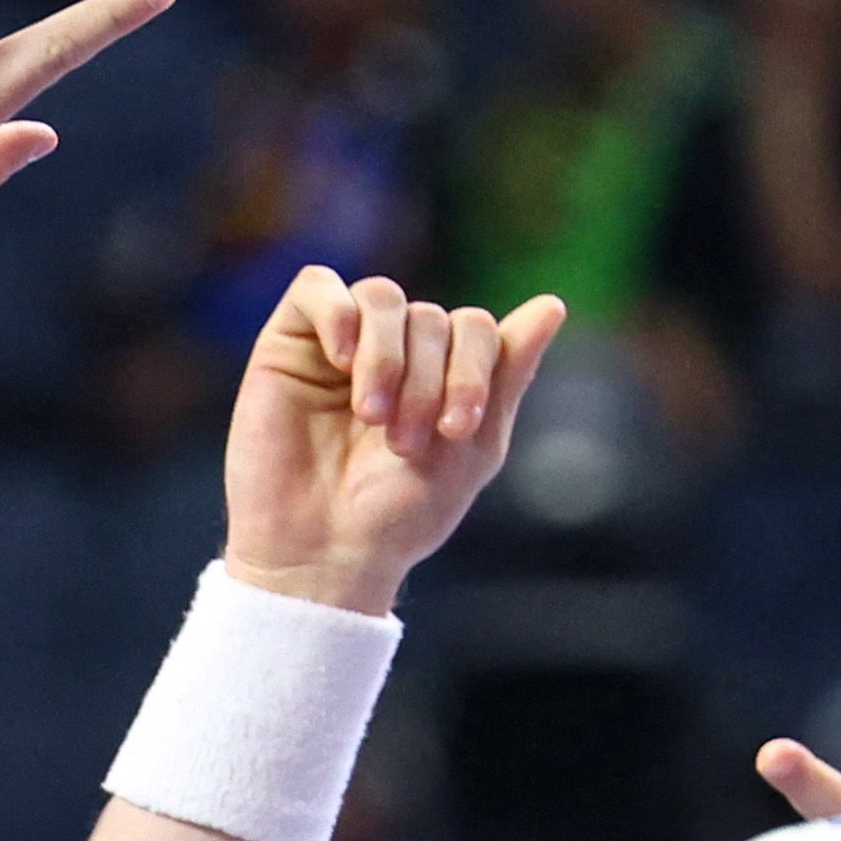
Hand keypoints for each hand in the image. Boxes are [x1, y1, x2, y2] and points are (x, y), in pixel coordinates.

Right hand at [225, 269, 570, 616]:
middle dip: (429, 380)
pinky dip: (338, 314)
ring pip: (382, 298)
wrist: (322, 553)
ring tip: (372, 416)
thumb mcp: (472, 448)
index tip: (457, 430)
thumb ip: (509, 374)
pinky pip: (317, 287)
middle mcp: (393, 350)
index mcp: (439, 372)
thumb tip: (552, 304)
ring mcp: (340, 344)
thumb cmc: (397, 515)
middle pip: (431, 316)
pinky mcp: (288, 343)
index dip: (473, 369)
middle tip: (406, 443)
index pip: (473, 327)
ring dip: (388, 358)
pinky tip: (343, 360)